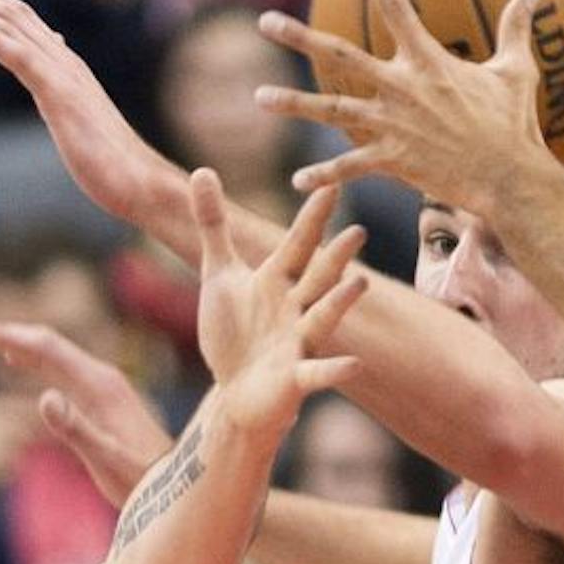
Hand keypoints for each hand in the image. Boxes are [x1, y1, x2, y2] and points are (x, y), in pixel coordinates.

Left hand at [0, 0, 171, 234]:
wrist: (141, 183)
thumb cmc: (113, 162)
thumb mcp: (80, 121)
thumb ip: (64, 93)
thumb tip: (55, 70)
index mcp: (67, 69)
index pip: (24, 22)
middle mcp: (65, 62)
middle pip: (11, 14)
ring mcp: (63, 76)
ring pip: (9, 27)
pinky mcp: (61, 95)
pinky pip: (20, 57)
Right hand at [0, 320, 173, 506]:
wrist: (178, 490)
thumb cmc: (141, 482)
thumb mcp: (106, 461)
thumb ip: (76, 430)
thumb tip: (43, 396)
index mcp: (99, 385)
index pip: (44, 347)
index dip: (3, 335)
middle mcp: (102, 378)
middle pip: (46, 343)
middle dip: (3, 332)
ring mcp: (104, 387)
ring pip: (53, 353)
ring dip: (15, 342)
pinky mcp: (103, 400)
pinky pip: (61, 369)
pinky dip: (33, 359)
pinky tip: (16, 361)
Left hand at [193, 169, 367, 438]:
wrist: (236, 392)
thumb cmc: (234, 331)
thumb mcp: (219, 273)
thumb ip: (213, 224)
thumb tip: (202, 170)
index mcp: (277, 280)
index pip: (298, 244)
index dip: (312, 218)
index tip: (329, 187)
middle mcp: (294, 308)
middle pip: (316, 278)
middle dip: (334, 257)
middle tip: (358, 231)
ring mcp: (298, 343)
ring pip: (322, 319)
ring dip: (339, 303)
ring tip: (361, 283)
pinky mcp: (295, 378)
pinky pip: (318, 373)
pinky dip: (335, 370)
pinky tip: (356, 365)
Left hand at [253, 0, 563, 214]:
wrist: (511, 177)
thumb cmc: (515, 124)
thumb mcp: (518, 70)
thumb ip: (517, 26)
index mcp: (429, 60)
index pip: (396, 5)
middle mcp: (403, 87)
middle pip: (341, 55)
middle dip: (300, 38)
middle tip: (264, 21)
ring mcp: (394, 124)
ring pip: (332, 110)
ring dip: (293, 104)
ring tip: (258, 98)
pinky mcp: (393, 160)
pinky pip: (350, 166)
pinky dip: (324, 174)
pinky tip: (297, 179)